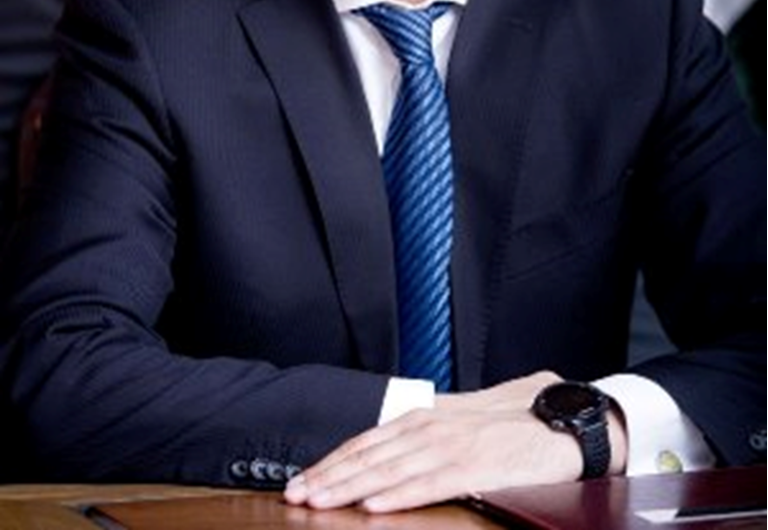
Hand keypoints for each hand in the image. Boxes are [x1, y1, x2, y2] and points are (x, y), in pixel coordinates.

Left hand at [284, 371, 607, 512]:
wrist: (561, 418)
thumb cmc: (512, 423)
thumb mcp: (460, 425)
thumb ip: (425, 438)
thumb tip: (391, 454)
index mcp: (426, 417)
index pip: (368, 440)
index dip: (334, 461)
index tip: (304, 478)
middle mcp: (432, 427)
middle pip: (369, 454)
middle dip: (329, 475)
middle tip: (296, 493)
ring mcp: (453, 445)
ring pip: (389, 469)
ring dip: (350, 486)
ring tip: (320, 500)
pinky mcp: (476, 465)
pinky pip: (429, 483)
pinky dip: (398, 494)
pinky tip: (374, 505)